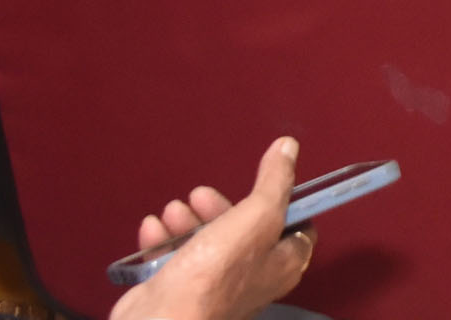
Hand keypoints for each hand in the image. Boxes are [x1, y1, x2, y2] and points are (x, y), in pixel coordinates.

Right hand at [114, 135, 314, 319]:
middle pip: (244, 232)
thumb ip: (273, 183)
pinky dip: (164, 241)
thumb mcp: (254, 218)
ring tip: (172, 211)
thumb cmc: (215, 275)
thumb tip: (289, 147)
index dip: (284, 203)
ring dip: (187, 221)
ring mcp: (216, 288)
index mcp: (281, 264)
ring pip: (206, 244)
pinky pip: (175, 261)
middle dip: (219, 207)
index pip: (297, 229)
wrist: (162, 319)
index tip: (264, 183)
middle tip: (200, 195)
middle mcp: (253, 279)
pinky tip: (153, 228)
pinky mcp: (183, 293)